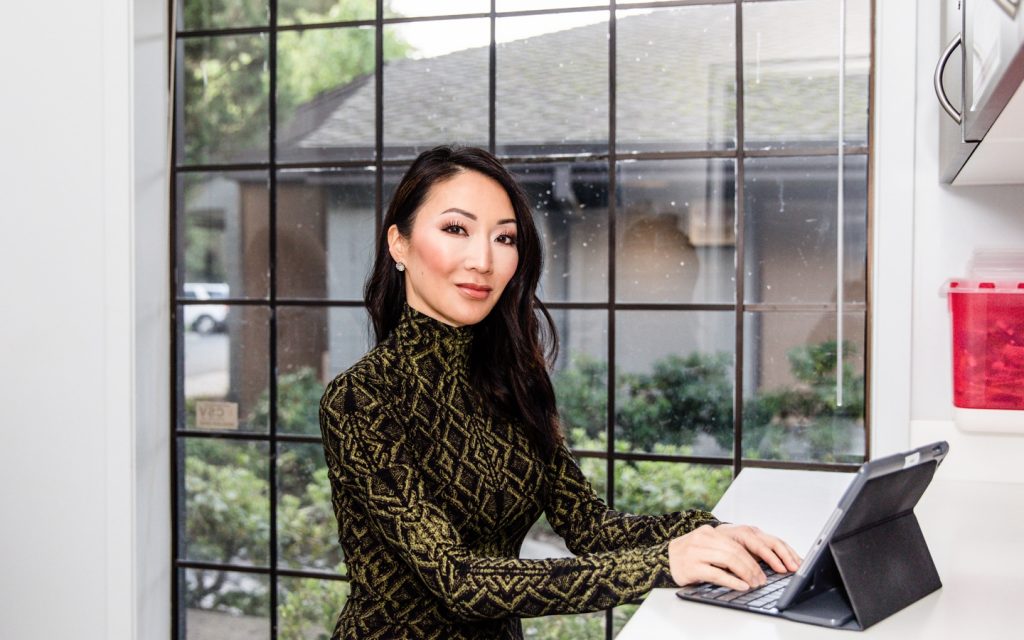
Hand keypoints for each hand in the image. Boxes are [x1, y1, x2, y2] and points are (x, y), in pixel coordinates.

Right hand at [667, 523, 801, 590]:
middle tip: (761, 580)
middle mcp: (703, 539)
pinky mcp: (691, 567)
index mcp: (710, 532)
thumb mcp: (707, 547)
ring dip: (745, 574)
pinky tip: (741, 586)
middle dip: (752, 567)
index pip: (738, 544)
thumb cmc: (689, 556)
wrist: (663, 559)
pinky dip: (732, 581)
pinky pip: (716, 573)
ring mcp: (696, 552)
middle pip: (735, 551)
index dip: (755, 557)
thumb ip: (725, 550)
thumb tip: (753, 564)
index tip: (765, 569)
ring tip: (754, 584)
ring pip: (728, 560)